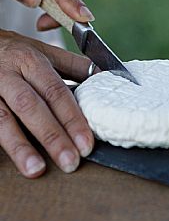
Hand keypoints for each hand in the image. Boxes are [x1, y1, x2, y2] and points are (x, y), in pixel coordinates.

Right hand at [0, 30, 94, 178]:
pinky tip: (12, 161)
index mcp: (30, 61)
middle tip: (70, 161)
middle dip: (52, 136)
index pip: (55, 92)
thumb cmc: (12, 51)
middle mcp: (8, 74)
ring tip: (36, 169)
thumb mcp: (41, 51)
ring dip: (20, 146)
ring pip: (2, 119)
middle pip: (31, 106)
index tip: (86, 144)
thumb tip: (105, 78)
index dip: (72, 119)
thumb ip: (72, 65)